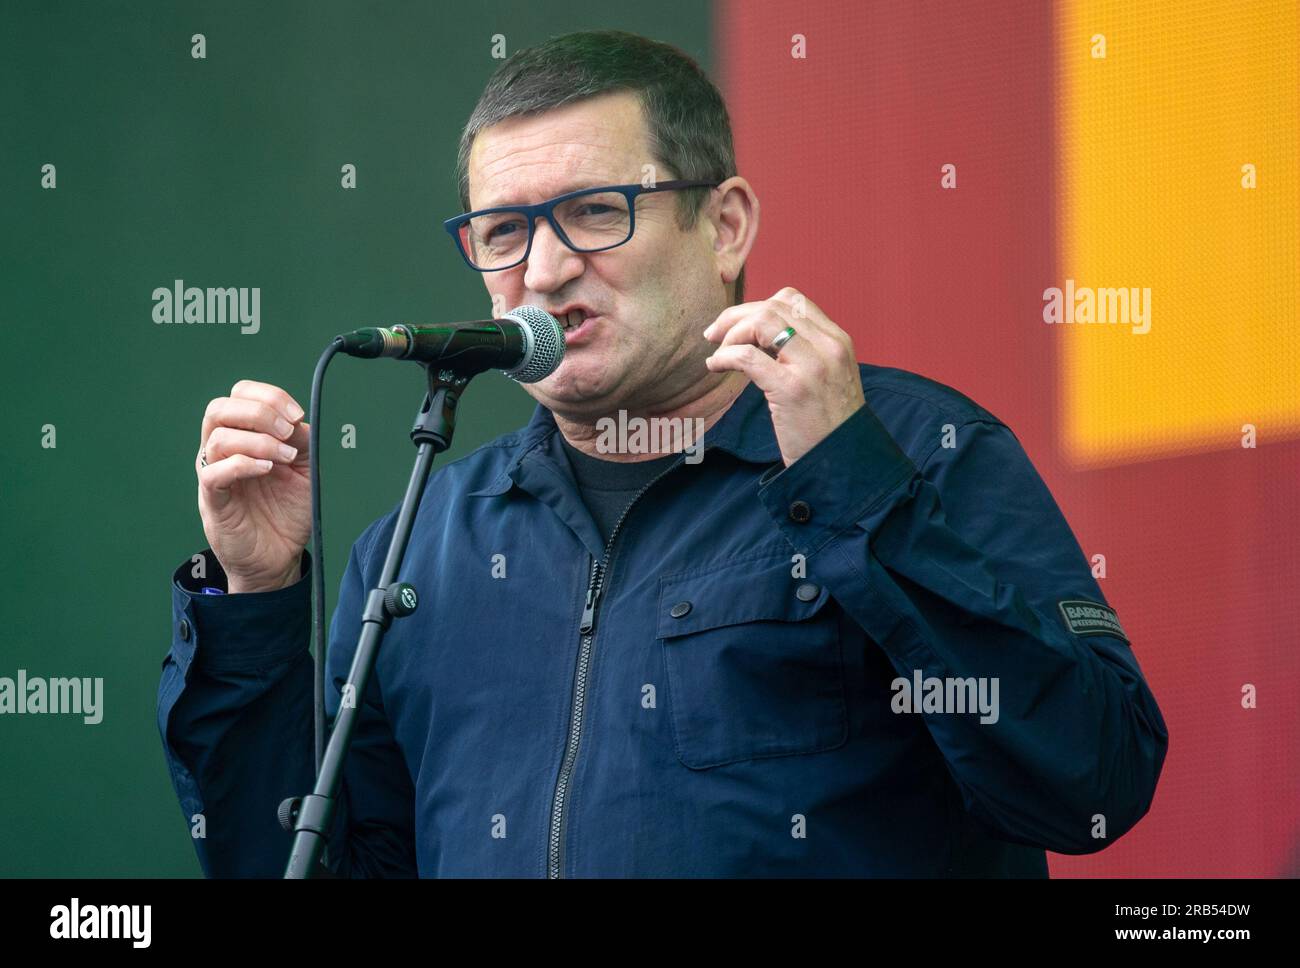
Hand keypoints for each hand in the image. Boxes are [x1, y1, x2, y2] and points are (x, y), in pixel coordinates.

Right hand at [196, 380, 311, 592]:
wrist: (279, 555)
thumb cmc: (287, 511)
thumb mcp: (304, 469)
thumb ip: (301, 441)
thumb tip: (295, 421)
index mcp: (243, 435)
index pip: (239, 395)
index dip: (268, 396)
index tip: (297, 414)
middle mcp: (222, 450)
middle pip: (219, 408)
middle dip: (259, 412)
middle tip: (288, 432)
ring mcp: (214, 474)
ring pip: (217, 438)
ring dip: (258, 440)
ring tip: (285, 457)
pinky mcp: (212, 500)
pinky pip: (213, 473)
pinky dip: (242, 464)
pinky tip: (267, 469)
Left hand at [703, 287, 865, 465]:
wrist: (843, 464)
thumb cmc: (828, 426)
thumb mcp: (829, 378)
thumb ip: (806, 353)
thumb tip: (759, 334)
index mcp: (838, 341)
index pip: (792, 300)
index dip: (758, 306)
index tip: (738, 325)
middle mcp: (829, 347)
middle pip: (772, 306)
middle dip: (736, 316)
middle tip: (714, 335)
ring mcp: (812, 367)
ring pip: (760, 322)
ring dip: (730, 334)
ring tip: (718, 353)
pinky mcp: (791, 389)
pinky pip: (747, 357)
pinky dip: (724, 356)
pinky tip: (715, 367)